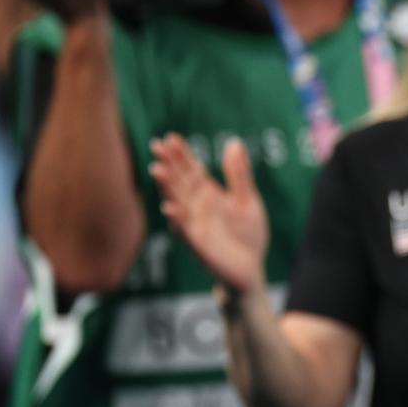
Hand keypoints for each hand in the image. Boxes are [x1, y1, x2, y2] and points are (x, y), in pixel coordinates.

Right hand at [150, 134, 268, 293]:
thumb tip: (234, 142)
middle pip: (180, 182)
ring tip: (157, 170)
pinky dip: (177, 221)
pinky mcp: (199, 246)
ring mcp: (195, 226)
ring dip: (167, 188)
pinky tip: (169, 208)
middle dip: (169, 165)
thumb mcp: (247, 199)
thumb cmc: (247, 234)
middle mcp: (196, 208)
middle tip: (156, 146)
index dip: (181, 155)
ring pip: (177, 203)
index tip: (170, 138)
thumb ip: (239, 174)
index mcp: (208, 194)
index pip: (191, 170)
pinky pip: (185, 232)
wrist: (251, 268)